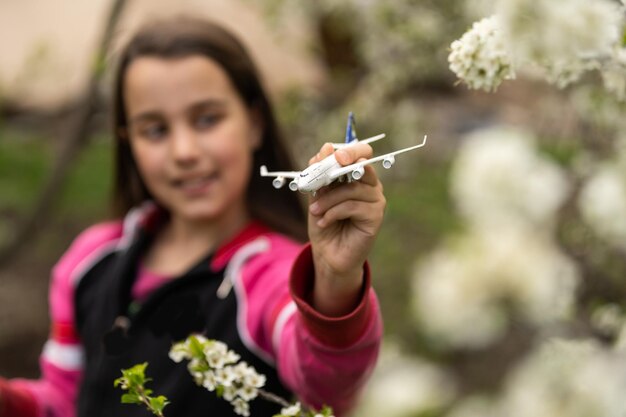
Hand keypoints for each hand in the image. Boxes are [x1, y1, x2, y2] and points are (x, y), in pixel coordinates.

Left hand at [307, 142, 385, 315]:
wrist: (328, 253)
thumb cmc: (324, 221)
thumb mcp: (317, 194)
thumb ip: (320, 172)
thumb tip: (325, 147)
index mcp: (358, 175)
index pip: (363, 152)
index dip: (350, 150)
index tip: (333, 156)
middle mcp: (371, 185)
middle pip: (363, 164)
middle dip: (339, 168)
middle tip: (321, 177)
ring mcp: (376, 200)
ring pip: (352, 188)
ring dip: (328, 198)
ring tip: (314, 210)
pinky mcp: (375, 216)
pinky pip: (353, 206)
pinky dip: (333, 212)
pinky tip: (324, 222)